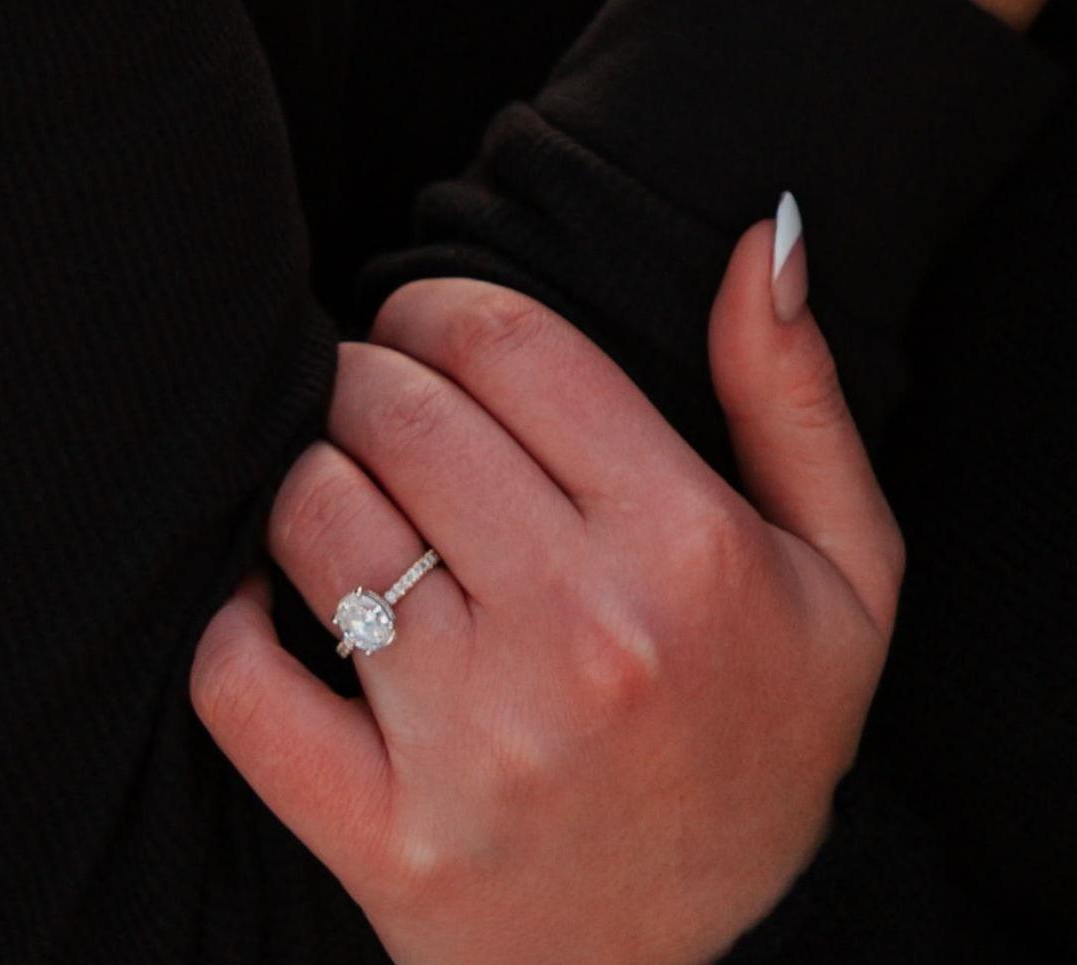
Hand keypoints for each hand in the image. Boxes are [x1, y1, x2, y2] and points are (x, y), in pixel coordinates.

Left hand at [191, 222, 898, 964]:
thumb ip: (794, 391)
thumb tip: (769, 232)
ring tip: (344, 500)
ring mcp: (477, 746)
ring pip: (319, 518)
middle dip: (368, 378)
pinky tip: (272, 604)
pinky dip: (230, 621)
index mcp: (686, 549)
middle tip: (375, 403)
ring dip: (309, 482)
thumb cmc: (765, 742)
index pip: (507, 341)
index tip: (429, 331)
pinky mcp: (386, 843)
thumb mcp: (846, 572)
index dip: (440, 305)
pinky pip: (243, 683)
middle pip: (403, 412)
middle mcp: (582, 639)